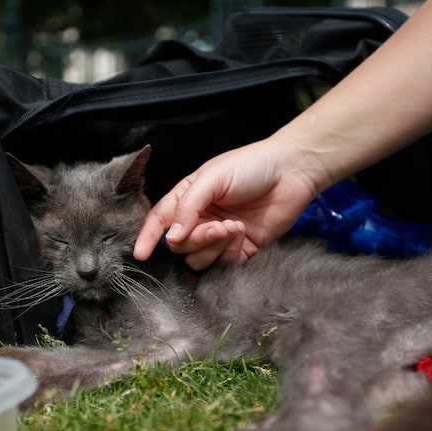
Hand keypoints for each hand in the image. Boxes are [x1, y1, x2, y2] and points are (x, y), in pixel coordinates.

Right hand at [133, 139, 320, 268]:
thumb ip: (187, 206)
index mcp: (187, 199)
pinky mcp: (239, 250)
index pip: (159, 222)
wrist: (291, 172)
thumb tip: (171, 237)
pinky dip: (230, 251)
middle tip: (216, 226)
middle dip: (195, 239)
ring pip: (198, 259)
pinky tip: (242, 232)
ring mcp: (218, 237)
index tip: (140, 254)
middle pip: (179, 246)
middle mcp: (199, 220)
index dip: (147, 238)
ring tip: (233, 226)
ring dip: (213, 246)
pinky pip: (223, 264)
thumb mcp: (211, 178)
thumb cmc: (250, 166)